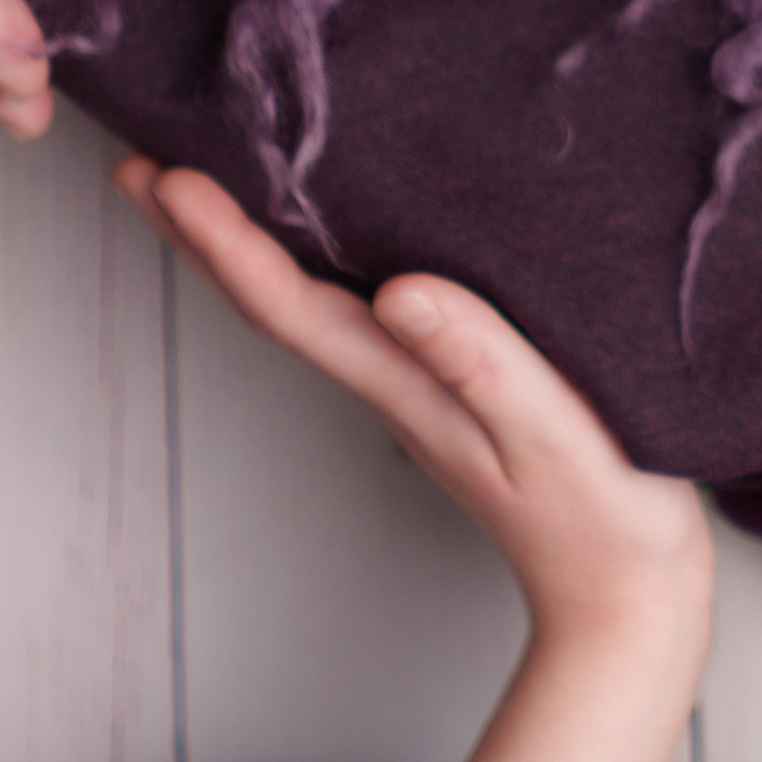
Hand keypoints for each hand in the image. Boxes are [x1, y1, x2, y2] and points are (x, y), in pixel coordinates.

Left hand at [116, 162, 711, 645]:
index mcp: (403, 384)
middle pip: (269, 301)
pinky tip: (318, 232)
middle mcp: (390, 379)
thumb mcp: (553, 431)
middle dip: (199, 233)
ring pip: (302, 304)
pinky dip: (309, 261)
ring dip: (241, 244)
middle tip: (136, 161)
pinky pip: (351, 308)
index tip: (166, 177)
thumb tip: (398, 293)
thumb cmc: (603, 514)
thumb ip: (482, 362)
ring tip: (194, 180)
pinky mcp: (443, 382)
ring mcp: (412, 385)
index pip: (286, 305)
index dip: (222, 240)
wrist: (624, 600)